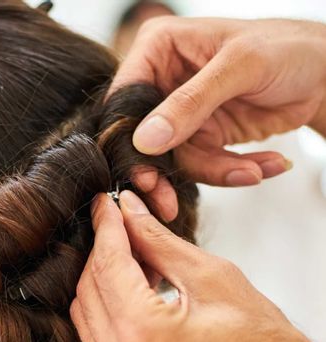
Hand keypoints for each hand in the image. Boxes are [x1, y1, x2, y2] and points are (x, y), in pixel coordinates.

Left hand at [71, 191, 325, 341]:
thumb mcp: (212, 276)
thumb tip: (128, 210)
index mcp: (146, 336)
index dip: (106, 227)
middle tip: (122, 226)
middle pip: (89, 290)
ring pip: (86, 316)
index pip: (108, 265)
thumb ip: (159, 241)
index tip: (107, 204)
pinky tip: (131, 290)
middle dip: (103, 251)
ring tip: (133, 258)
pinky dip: (107, 309)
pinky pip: (97, 341)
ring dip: (102, 280)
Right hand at [114, 18, 325, 186]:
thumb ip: (190, 102)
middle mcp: (162, 83)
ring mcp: (180, 114)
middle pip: (143, 139)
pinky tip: (267, 165)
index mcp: (158, 49)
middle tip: (168, 203)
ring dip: (216, 171)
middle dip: (164, 173)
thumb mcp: (239, 66)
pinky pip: (204, 166)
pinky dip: (233, 172)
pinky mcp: (200, 137)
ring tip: (254, 171)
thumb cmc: (286, 47)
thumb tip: (145, 140)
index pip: (125, 100)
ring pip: (176, 160)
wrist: (321, 73)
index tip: (144, 175)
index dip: (128, 140)